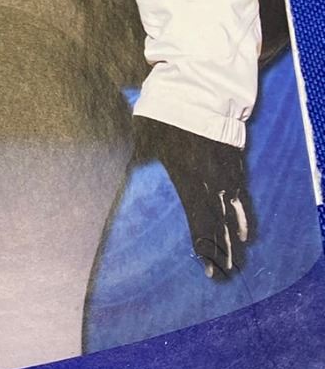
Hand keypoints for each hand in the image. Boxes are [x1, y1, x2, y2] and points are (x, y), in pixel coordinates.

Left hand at [134, 116, 253, 279]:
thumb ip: (138, 165)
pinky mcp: (235, 164)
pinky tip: (246, 234)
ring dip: (233, 240)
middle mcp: (211, 180)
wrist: (200, 92)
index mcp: (188, 178)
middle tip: (224, 276)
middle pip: (218, 222)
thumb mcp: (144, 141)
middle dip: (221, 251)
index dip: (204, 244)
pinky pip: (242, 197)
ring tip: (236, 264)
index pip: (198, 219)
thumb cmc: (164, 117)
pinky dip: (244, 217)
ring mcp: (226, 173)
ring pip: (232, 213)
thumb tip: (122, 181)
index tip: (206, 266)